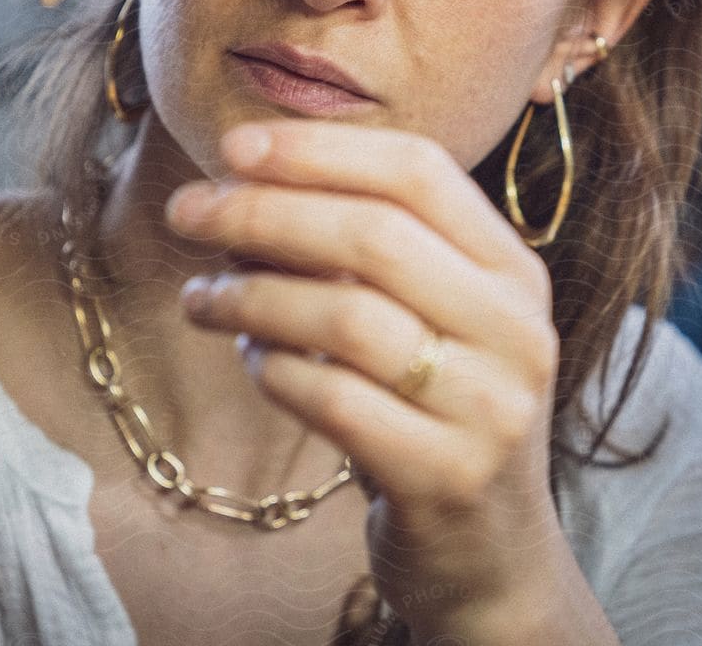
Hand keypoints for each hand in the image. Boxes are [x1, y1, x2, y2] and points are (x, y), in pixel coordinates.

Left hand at [165, 118, 564, 633]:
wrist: (490, 553)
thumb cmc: (433, 409)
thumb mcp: (434, 318)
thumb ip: (372, 248)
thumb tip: (248, 174)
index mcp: (513, 270)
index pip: (419, 171)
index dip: (318, 150)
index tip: (231, 147)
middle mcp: (516, 331)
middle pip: (374, 236)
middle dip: (264, 212)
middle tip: (185, 214)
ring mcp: (488, 407)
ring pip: (346, 316)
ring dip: (251, 296)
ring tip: (199, 298)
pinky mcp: (444, 476)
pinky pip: (332, 399)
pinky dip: (273, 369)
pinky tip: (251, 362)